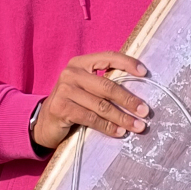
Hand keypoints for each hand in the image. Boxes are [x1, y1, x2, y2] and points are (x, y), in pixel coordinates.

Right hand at [32, 53, 149, 150]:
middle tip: (145, 111)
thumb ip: (104, 84)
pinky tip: (119, 132)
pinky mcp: (61, 108)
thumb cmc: (73, 104)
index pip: (108, 57)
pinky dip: (108, 127)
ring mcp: (65, 90)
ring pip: (101, 106)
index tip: (145, 73)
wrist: (45, 122)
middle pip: (107, 87)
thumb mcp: (86, 88)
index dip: (128, 63)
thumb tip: (138, 92)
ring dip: (122, 118)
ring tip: (137, 126)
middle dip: (129, 100)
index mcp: (81, 63)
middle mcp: (71, 73)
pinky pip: (91, 119)